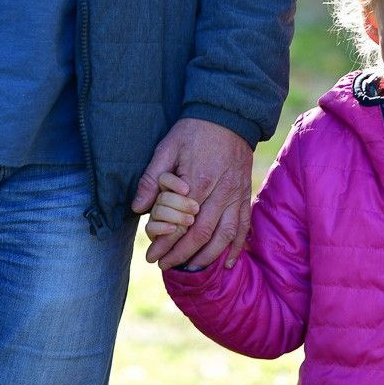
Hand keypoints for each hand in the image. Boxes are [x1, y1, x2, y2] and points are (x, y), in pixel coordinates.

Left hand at [132, 118, 252, 270]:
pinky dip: (236, 248)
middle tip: (164, 266)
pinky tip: (226, 264)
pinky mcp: (245, 195)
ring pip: (224, 236)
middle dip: (181, 254)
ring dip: (207, 257)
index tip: (152, 256)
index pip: (180, 222)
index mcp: (198, 180)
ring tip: (190, 268)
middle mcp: (221, 192)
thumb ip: (152, 180)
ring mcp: (236, 195)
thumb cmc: (194, 132)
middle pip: (201, 234)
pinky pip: (243, 226)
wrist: (228, 116)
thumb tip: (138, 209)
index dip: (165, 243)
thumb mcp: (167, 148)